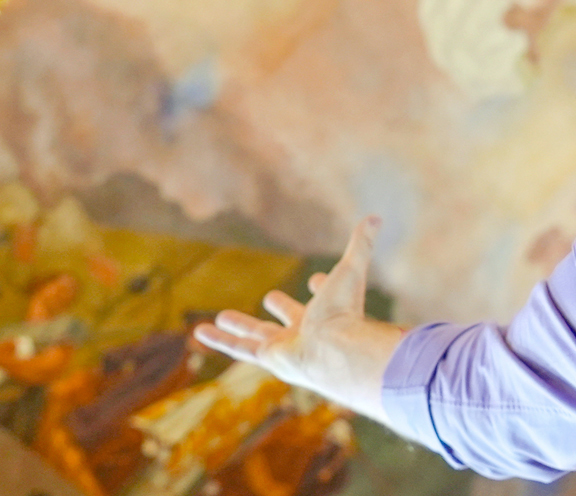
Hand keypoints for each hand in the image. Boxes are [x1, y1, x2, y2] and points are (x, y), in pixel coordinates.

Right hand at [193, 216, 405, 423]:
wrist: (337, 350)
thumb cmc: (346, 312)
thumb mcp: (350, 270)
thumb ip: (362, 244)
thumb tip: (377, 217)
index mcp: (329, 315)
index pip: (324, 300)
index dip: (321, 287)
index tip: (317, 279)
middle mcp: (308, 333)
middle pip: (290, 320)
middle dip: (283, 309)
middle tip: (271, 297)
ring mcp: (286, 347)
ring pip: (257, 336)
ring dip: (240, 326)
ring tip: (222, 316)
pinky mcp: (267, 357)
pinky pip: (237, 348)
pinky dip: (218, 340)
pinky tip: (198, 332)